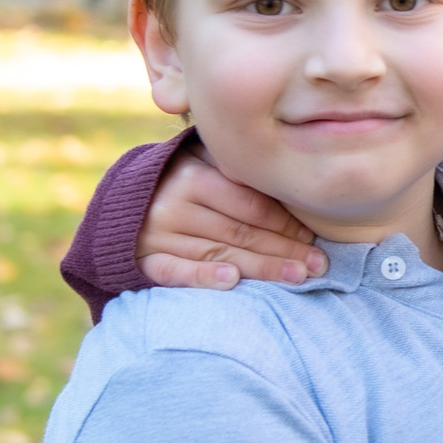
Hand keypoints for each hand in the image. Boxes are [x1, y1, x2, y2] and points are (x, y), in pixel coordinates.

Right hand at [135, 147, 323, 288]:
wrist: (124, 201)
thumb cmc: (182, 179)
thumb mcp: (204, 161)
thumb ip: (237, 167)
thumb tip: (293, 173)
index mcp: (192, 176)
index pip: (250, 204)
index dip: (285, 222)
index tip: (314, 237)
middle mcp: (174, 204)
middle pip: (240, 232)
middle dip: (284, 250)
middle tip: (318, 265)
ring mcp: (157, 234)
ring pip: (219, 254)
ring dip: (261, 268)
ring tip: (296, 277)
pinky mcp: (143, 260)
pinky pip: (174, 271)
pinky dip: (202, 277)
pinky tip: (231, 280)